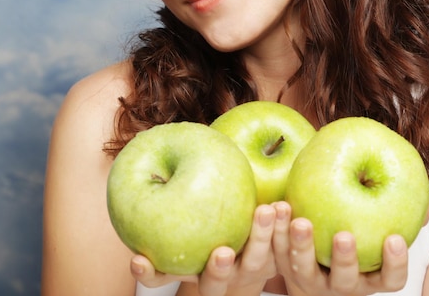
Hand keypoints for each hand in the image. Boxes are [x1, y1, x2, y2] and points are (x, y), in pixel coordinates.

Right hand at [131, 204, 277, 295]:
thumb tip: (147, 147)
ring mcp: (249, 272)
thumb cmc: (210, 217)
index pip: (159, 277)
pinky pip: (286, 251)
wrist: (255, 249)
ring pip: (256, 262)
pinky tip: (289, 208)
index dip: (148, 273)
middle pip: (214, 281)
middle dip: (217, 271)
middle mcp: (218, 277)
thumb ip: (174, 191)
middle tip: (222, 253)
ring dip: (262, 238)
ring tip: (269, 211)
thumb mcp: (190, 210)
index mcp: (190, 269)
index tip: (139, 260)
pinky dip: (288, 231)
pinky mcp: (277, 261)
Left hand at [271, 191, 428, 295]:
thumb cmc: (355, 238)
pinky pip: (276, 252)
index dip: (394, 263)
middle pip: (346, 279)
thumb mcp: (379, 231)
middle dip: (345, 259)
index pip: (390, 280)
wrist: (311, 267)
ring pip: (305, 269)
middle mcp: (343, 285)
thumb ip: (403, 212)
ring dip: (301, 245)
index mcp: (370, 277)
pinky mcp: (285, 269)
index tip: (395, 239)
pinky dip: (274, 230)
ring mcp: (312, 281)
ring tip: (301, 222)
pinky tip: (275, 206)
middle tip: (344, 236)